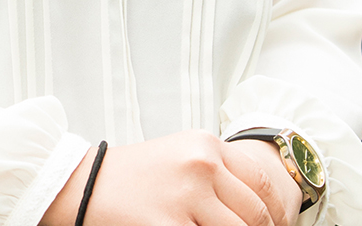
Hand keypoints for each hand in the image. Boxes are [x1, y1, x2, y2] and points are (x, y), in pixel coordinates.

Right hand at [41, 130, 301, 225]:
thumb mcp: (181, 157)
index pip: (264, 183)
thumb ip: (219, 172)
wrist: (85, 185)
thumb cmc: (135, 176)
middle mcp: (201, 165)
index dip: (276, 213)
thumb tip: (261, 210)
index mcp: (206, 144)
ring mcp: (186, 196)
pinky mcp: (168, 225)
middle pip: (256, 215)